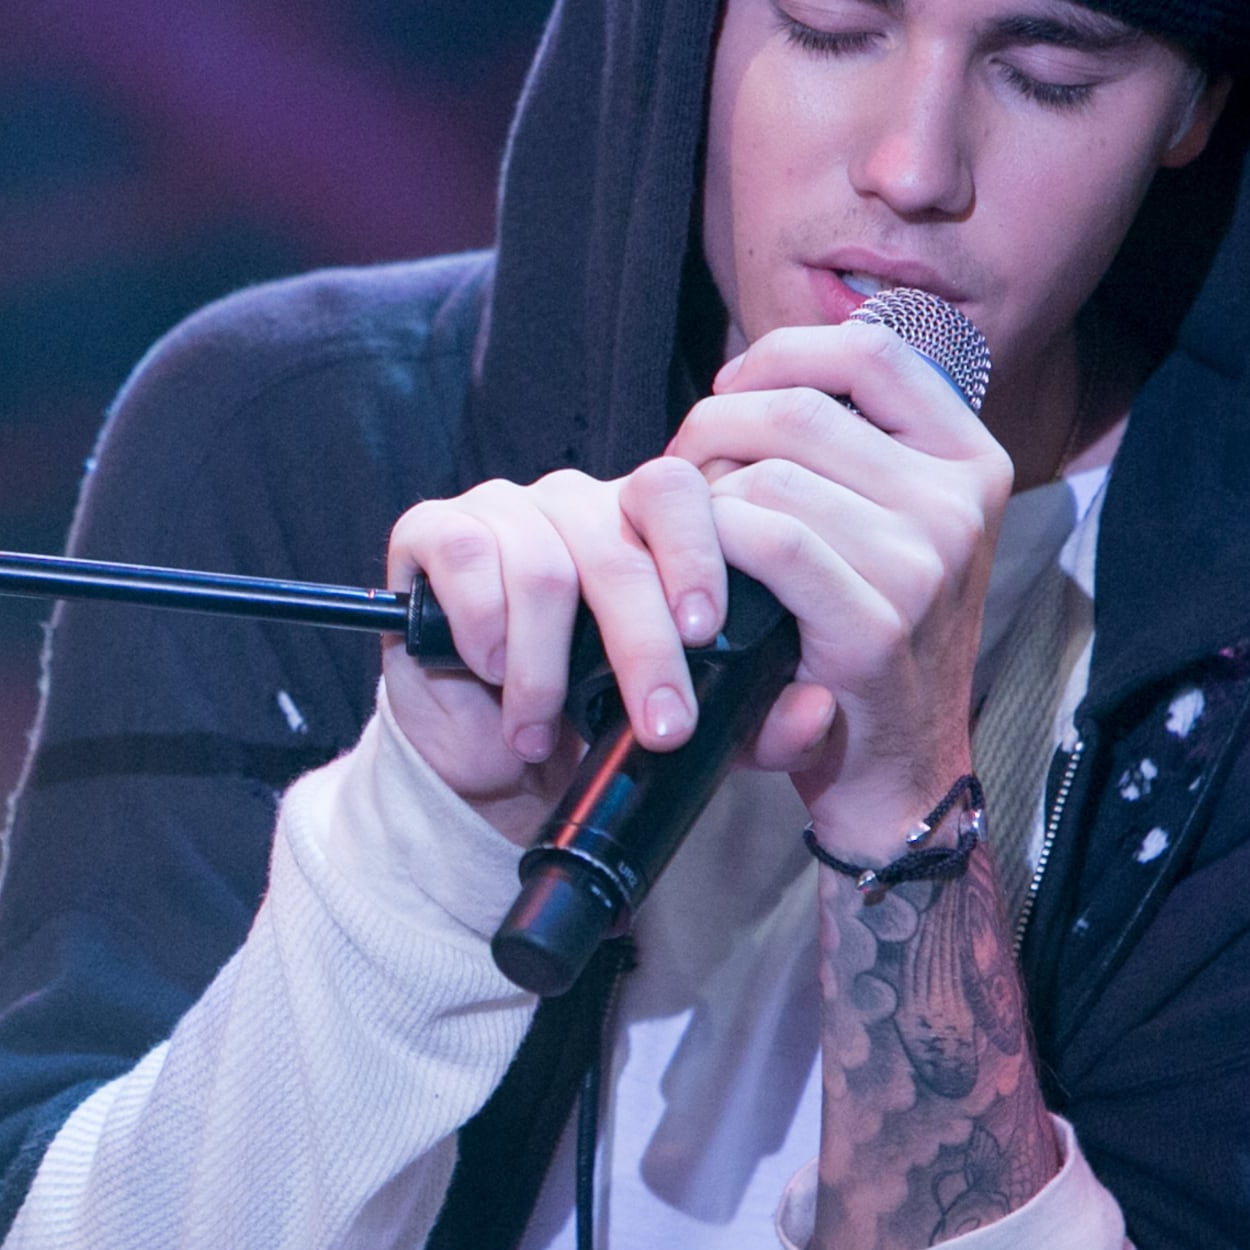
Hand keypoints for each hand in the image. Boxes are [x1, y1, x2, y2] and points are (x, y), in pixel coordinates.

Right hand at [382, 460, 724, 843]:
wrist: (483, 756)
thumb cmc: (592, 721)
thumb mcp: (688, 730)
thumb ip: (756, 724)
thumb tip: (817, 709)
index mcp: (646, 527)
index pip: (679, 493)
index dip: (696, 554)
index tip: (707, 631)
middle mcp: (577, 504)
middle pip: (616, 544)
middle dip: (641, 645)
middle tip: (657, 726)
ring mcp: (504, 510)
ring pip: (542, 566)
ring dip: (545, 667)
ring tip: (541, 729)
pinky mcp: (433, 529)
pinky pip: (468, 559)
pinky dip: (484, 630)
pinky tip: (490, 670)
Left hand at [668, 319, 1011, 856]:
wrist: (892, 772)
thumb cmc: (861, 637)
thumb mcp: (887, 525)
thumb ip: (849, 448)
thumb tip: (755, 372)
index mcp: (971, 461)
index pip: (872, 351)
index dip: (782, 354)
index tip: (730, 391)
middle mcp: (961, 501)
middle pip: (799, 410)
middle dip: (715, 432)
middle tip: (682, 481)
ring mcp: (926, 560)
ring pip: (770, 476)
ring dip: (703, 499)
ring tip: (690, 542)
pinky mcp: (878, 621)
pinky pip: (767, 539)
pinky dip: (712, 549)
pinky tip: (698, 586)